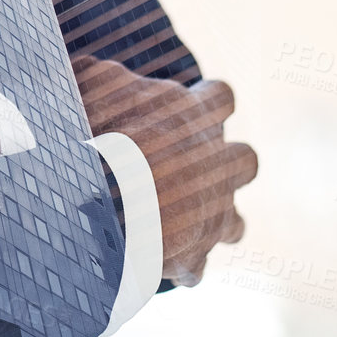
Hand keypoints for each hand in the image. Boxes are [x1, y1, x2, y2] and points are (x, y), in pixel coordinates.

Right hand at [71, 54, 257, 285]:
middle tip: (185, 165)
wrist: (107, 197)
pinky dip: (175, 265)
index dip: (205, 100)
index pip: (221, 96)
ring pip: (234, 223)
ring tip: (173, 221)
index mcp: (199, 115)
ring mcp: (215, 215)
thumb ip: (105, 75)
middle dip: (225, 164)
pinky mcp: (196, 257)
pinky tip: (149, 260)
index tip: (186, 104)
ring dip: (209, 220)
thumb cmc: (102, 128)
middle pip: (244, 161)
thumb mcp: (98, 81)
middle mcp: (221, 165)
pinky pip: (195, 267)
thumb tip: (92, 70)